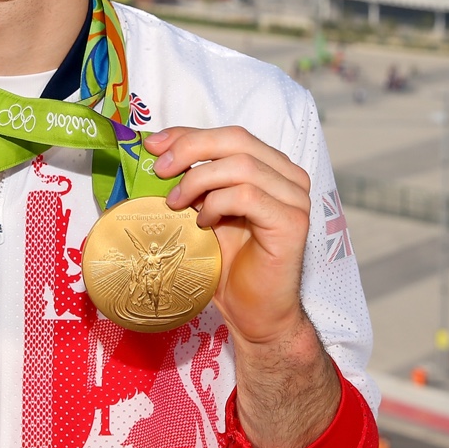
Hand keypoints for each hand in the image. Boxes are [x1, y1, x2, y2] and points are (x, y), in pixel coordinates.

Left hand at [145, 126, 311, 347]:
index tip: (154, 145)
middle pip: (237, 140)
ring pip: (241, 166)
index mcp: (272, 168)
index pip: (230, 135)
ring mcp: (295, 198)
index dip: (189, 135)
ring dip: (198, 181)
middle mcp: (289, 178)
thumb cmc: (230, 266)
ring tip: (177, 204)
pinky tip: (203, 222)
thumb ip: (194, 182)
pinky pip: (248, 196)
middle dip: (190, 149)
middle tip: (159, 170)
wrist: (255, 312)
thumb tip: (156, 154)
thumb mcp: (205, 212)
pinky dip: (217, 203)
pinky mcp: (292, 222)